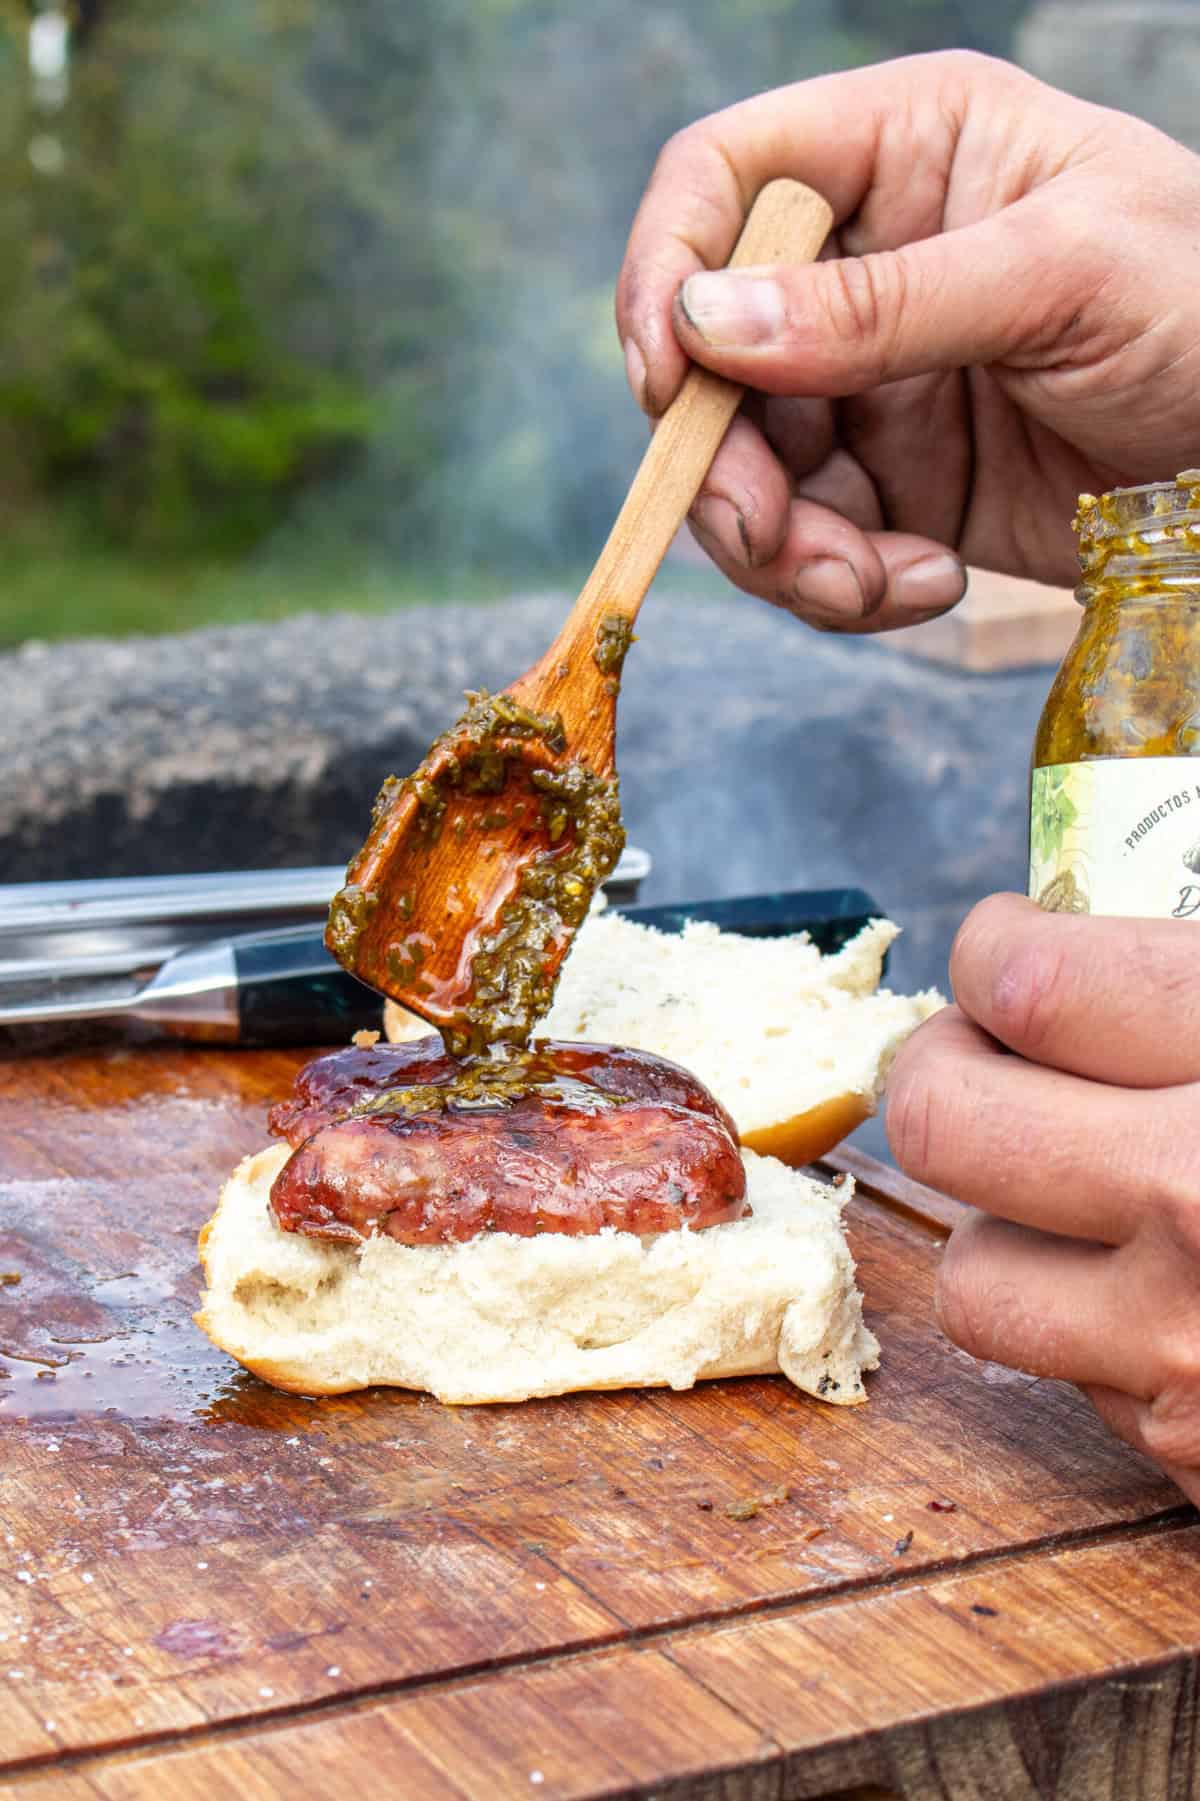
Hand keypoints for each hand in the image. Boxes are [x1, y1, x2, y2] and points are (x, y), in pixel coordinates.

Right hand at [616, 52, 1199, 630]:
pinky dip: (846, 584)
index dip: (668, 271)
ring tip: (866, 583)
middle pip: (711, 357)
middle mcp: (865, 266)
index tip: (669, 378)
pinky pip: (813, 544)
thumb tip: (708, 325)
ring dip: (784, 547)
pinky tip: (931, 581)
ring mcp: (873, 384)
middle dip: (723, 462)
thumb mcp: (1059, 276)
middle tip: (766, 536)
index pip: (723, 180)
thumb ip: (883, 303)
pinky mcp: (894, 488)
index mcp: (905, 150)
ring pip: (748, 470)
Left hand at [887, 892, 1199, 1505]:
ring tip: (1085, 1186)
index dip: (1000, 945)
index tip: (1012, 944)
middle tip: (997, 1054)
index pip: (1025, 983)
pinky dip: (1096, 1330)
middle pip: (942, 1121)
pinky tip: (1175, 1290)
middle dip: (953, 1068)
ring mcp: (1192, 1354)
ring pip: (973, 1277)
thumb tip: (1079, 926)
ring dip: (1009, 1221)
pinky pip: (1070, 1381)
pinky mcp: (1193, 1459)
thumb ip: (1191, 982)